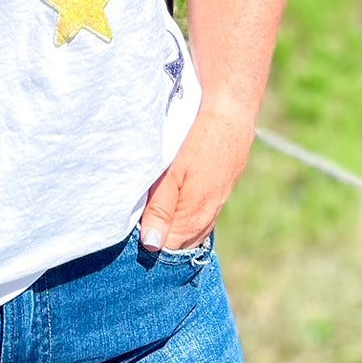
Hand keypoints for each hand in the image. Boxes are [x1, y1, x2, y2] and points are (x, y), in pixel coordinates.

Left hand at [140, 101, 255, 252]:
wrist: (231, 113)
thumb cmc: (197, 141)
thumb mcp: (172, 173)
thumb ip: (160, 208)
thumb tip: (151, 246)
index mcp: (192, 217)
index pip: (167, 249)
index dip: (148, 246)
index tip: (130, 238)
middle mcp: (207, 216)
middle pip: (181, 244)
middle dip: (161, 243)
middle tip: (136, 233)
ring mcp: (217, 203)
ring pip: (193, 231)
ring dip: (174, 232)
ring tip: (154, 225)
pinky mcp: (221, 190)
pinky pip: (203, 216)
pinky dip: (188, 220)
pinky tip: (178, 213)